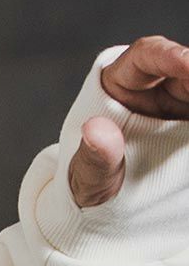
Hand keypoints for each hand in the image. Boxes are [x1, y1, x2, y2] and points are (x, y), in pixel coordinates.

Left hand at [67, 35, 188, 207]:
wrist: (105, 210)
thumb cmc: (90, 187)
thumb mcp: (87, 180)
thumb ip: (92, 159)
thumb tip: (94, 131)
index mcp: (119, 85)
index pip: (145, 56)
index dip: (168, 55)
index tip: (188, 63)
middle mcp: (154, 86)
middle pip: (184, 67)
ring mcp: (177, 103)